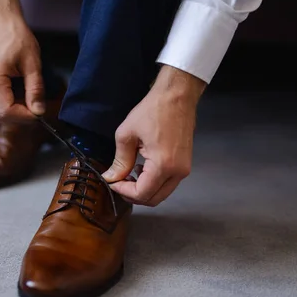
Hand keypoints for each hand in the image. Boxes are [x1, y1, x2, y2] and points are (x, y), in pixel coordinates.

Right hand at [0, 0, 44, 121]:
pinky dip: (5, 104)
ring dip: (11, 112)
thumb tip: (39, 111)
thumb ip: (35, 89)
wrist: (0, 20)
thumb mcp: (32, 63)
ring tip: (26, 101)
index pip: (6, 111)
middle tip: (34, 109)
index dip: (24, 116)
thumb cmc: (16, 36)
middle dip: (17, 117)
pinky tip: (17, 95)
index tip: (39, 113)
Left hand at [102, 66, 205, 205]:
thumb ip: (120, 161)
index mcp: (163, 165)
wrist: (176, 97)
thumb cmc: (153, 111)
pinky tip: (142, 169)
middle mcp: (178, 172)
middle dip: (133, 194)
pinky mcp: (185, 165)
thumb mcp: (127, 135)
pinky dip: (153, 183)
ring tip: (129, 174)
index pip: (142, 194)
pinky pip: (168, 184)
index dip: (123, 191)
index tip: (112, 181)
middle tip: (119, 182)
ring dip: (144, 190)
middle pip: (153, 199)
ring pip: (161, 194)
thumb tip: (111, 177)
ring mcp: (184, 169)